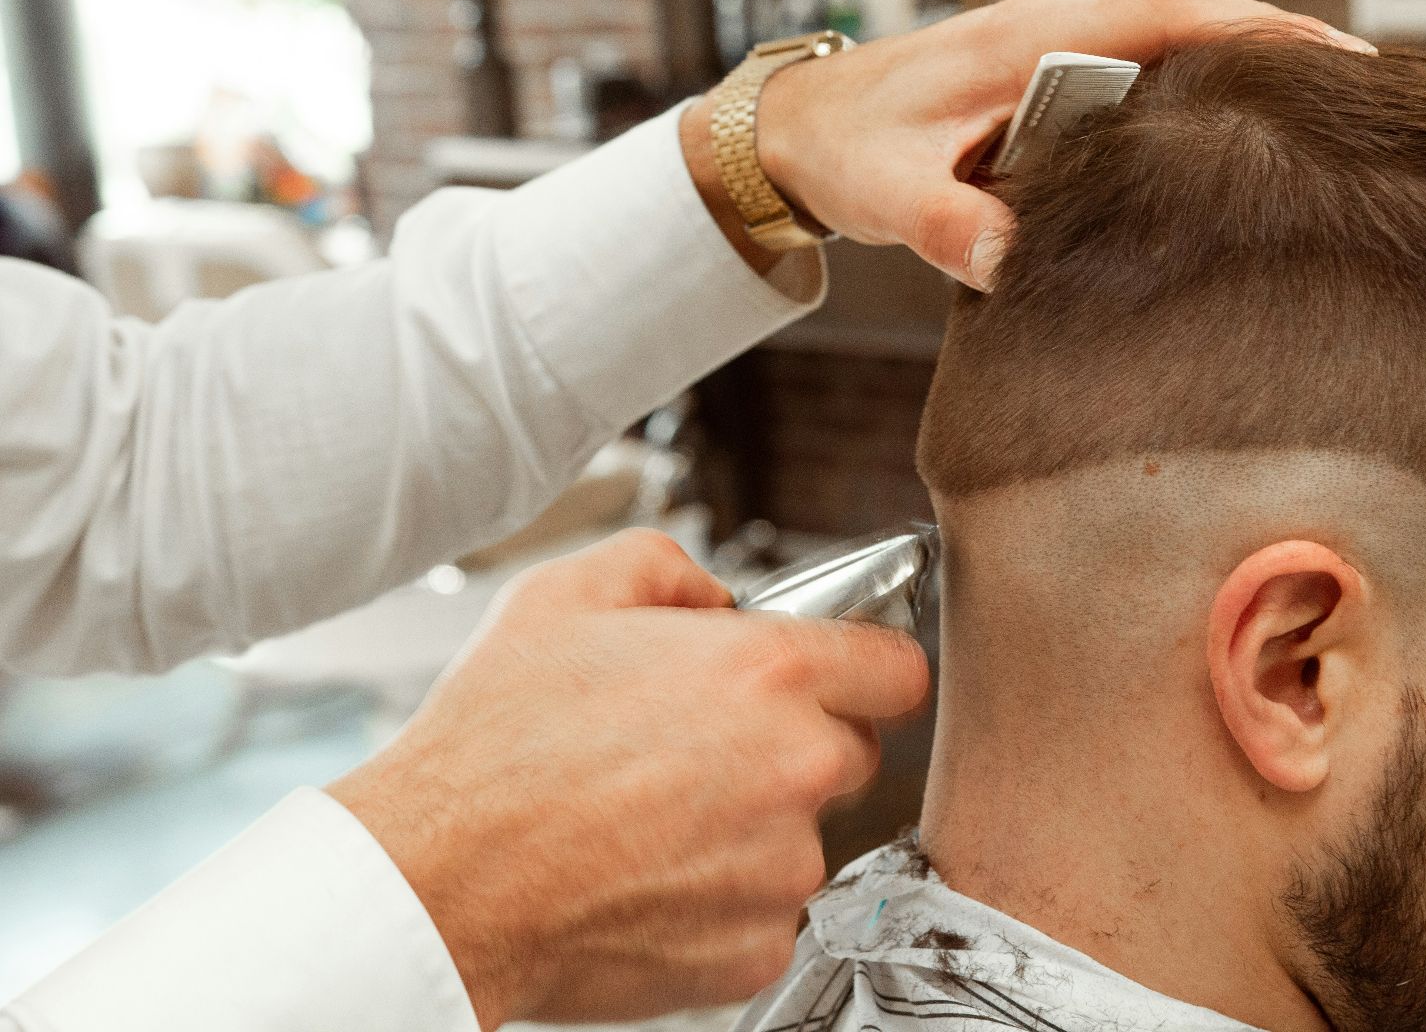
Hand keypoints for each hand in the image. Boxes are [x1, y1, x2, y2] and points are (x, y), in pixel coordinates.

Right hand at [326, 529, 928, 1029]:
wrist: (438, 878)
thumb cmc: (492, 745)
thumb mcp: (566, 594)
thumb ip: (669, 567)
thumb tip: (715, 594)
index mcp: (768, 674)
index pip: (897, 669)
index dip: (864, 669)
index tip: (839, 681)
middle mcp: (794, 768)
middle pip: (850, 753)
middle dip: (795, 746)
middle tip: (701, 750)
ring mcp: (781, 869)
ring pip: (804, 838)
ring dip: (752, 829)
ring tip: (652, 819)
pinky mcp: (755, 949)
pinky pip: (764, 915)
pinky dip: (720, 902)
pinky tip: (647, 876)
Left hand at [746, 0, 1370, 289]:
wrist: (807, 126)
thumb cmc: (851, 143)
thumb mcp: (892, 190)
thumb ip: (948, 226)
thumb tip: (1008, 264)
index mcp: (1045, 36)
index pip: (1182, 18)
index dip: (1270, 39)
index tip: (1348, 71)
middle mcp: (1071, 33)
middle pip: (1210, 28)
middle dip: (1292, 60)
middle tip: (1377, 115)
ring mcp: (1071, 55)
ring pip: (1187, 56)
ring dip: (1256, 84)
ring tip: (1336, 138)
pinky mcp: (1066, 87)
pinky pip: (1156, 84)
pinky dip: (1208, 106)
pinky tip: (1243, 158)